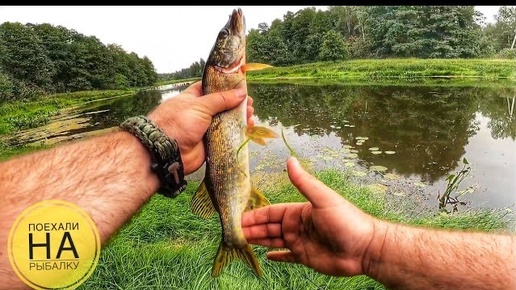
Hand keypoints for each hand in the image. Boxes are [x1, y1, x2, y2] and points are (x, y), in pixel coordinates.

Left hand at [147, 81, 254, 174]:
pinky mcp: (210, 144)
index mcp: (193, 98)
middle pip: (222, 106)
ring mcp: (205, 128)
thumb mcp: (200, 105)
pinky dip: (237, 134)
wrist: (167, 152)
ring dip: (239, 119)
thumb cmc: (178, 123)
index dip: (226, 87)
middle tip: (249, 105)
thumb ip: (222, 99)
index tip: (242, 87)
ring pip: (226, 122)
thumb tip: (241, 93)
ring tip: (250, 116)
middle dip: (237, 105)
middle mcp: (199, 112)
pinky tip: (247, 129)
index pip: (211, 88)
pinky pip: (226, 137)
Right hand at [242, 157, 377, 276]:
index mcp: (297, 212)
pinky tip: (266, 256)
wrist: (365, 247)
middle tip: (231, 233)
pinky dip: (277, 256)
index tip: (236, 218)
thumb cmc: (346, 220)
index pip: (270, 213)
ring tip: (239, 242)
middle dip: (250, 229)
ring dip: (257, 240)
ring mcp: (300, 242)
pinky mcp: (305, 257)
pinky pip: (287, 256)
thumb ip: (303, 182)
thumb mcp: (322, 198)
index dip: (253, 215)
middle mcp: (296, 226)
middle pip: (268, 227)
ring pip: (273, 240)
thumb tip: (290, 159)